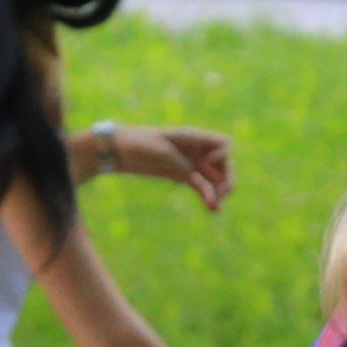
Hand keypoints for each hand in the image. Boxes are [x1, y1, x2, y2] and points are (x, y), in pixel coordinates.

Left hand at [114, 125, 233, 211]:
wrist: (120, 149)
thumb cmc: (139, 143)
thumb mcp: (160, 152)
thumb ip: (179, 163)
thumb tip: (194, 178)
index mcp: (194, 138)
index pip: (224, 143)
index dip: (223, 157)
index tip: (206, 164)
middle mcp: (197, 150)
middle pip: (224, 164)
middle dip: (226, 179)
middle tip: (222, 196)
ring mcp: (191, 163)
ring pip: (214, 178)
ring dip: (218, 193)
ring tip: (216, 208)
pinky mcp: (182, 176)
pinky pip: (202, 187)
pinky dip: (208, 197)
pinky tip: (212, 209)